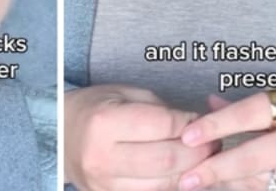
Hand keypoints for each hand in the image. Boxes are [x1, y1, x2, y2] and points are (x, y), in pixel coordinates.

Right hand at [64, 84, 216, 190]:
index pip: (164, 126)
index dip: (191, 123)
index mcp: (105, 123)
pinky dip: (173, 185)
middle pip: (168, 160)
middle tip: (214, 142)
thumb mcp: (126, 95)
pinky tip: (182, 173)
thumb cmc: (97, 109)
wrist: (61, 136)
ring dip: (191, 172)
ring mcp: (105, 185)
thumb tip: (197, 126)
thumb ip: (161, 111)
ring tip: (203, 158)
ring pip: (164, 184)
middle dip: (199, 151)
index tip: (201, 120)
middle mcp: (103, 158)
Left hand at [178, 88, 275, 190]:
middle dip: (216, 169)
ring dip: (233, 183)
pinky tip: (241, 186)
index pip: (250, 113)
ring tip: (213, 180)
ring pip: (262, 183)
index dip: (217, 125)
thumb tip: (208, 105)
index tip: (189, 135)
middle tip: (187, 178)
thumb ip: (249, 106)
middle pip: (253, 157)